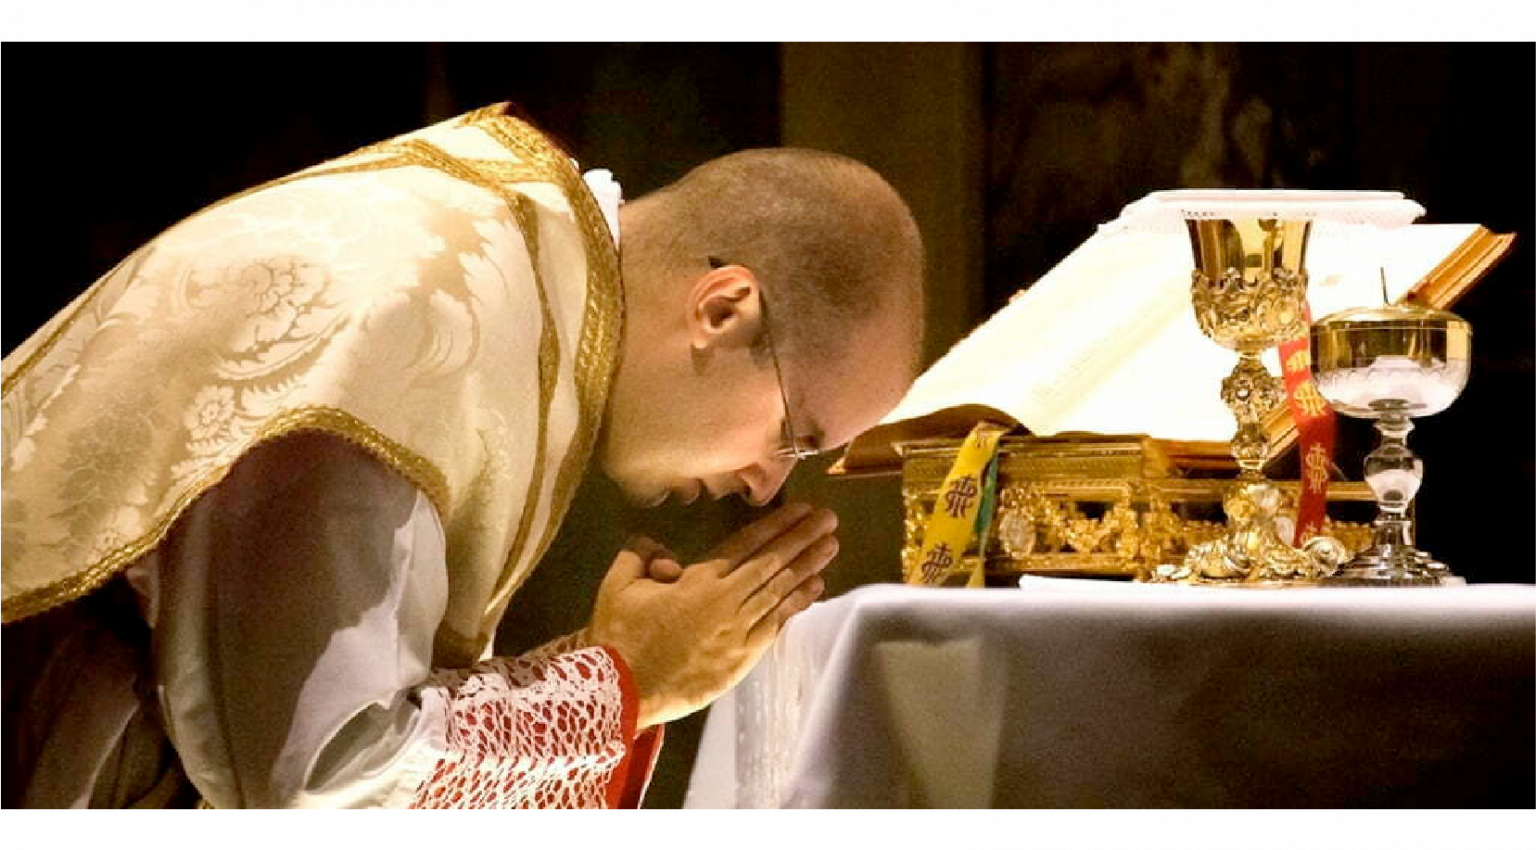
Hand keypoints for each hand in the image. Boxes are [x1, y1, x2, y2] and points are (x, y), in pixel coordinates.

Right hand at [588, 503, 838, 727]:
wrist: (622, 692)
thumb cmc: (619, 637)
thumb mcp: (618, 585)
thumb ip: (640, 554)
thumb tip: (659, 548)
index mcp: (698, 579)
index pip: (745, 544)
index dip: (776, 525)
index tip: (801, 509)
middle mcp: (726, 600)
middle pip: (771, 563)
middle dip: (802, 538)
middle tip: (829, 519)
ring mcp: (738, 631)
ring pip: (779, 591)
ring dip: (808, 566)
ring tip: (831, 546)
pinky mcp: (742, 658)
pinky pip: (776, 624)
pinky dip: (796, 604)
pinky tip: (815, 587)